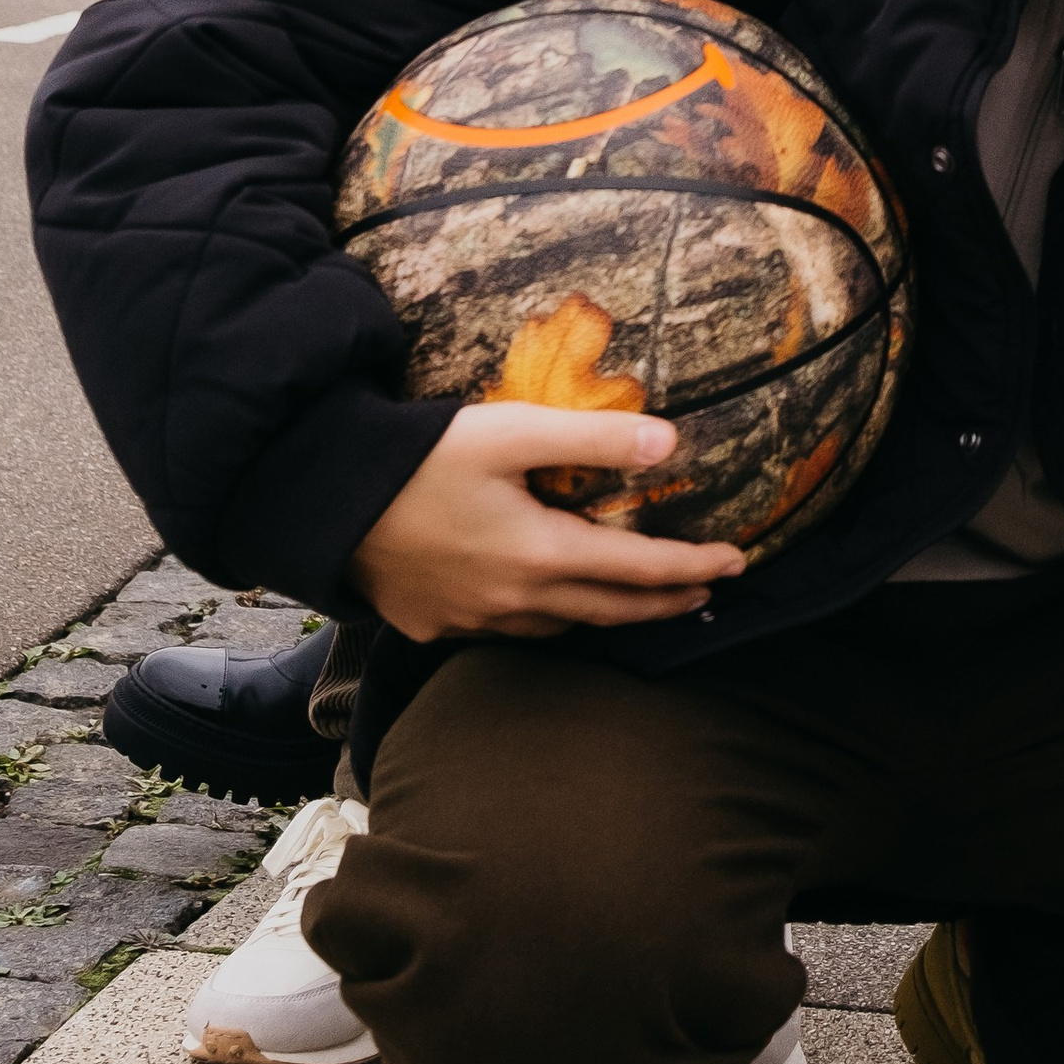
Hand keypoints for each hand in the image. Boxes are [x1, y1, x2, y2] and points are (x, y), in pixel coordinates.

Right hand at [349, 404, 747, 638]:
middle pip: (610, 612)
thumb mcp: (512, 432)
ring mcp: (473, 622)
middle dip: (666, 603)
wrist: (326, 499)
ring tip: (640, 598)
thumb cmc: (420, 457)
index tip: (738, 564)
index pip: (639, 570)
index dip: (693, 569)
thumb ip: (593, 439)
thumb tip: (671, 441)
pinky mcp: (436, 627)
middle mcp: (515, 602)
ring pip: (562, 628)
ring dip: (609, 615)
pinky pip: (512, 631)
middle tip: (708, 593)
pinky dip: (550, 619)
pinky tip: (553, 604)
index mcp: (540, 555)